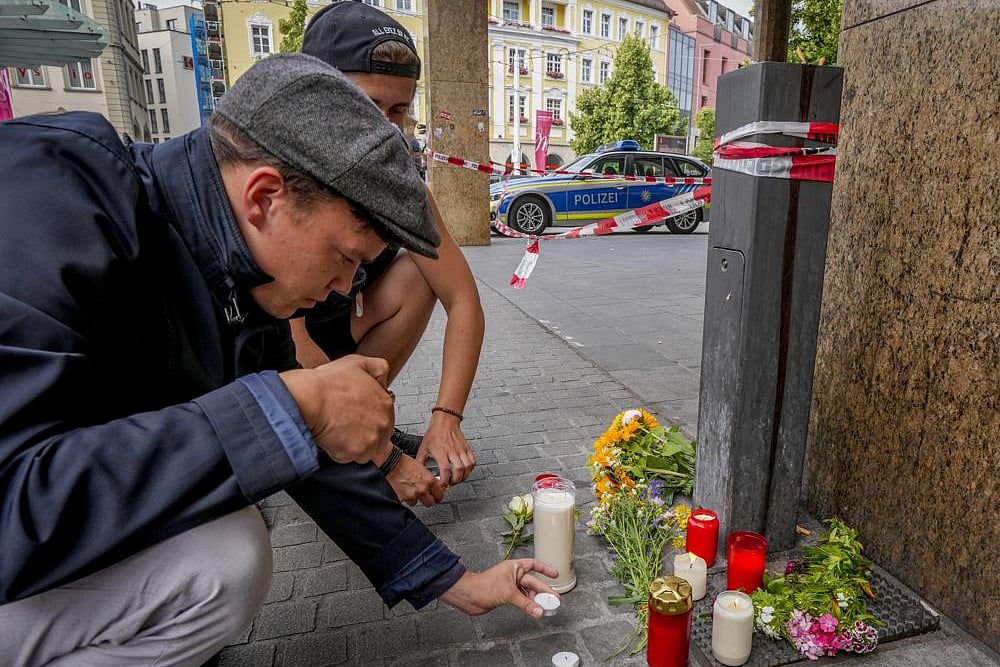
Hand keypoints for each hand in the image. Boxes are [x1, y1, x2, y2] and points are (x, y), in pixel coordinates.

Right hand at [280, 354, 392, 463]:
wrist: (310, 399)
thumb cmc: (328, 383)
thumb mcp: (358, 362)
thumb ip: (378, 368)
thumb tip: (383, 378)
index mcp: (385, 403)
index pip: (384, 419)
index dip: (367, 418)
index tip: (355, 416)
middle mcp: (383, 423)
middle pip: (377, 436)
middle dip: (362, 432)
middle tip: (345, 423)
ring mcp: (372, 439)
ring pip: (364, 449)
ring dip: (352, 444)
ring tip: (337, 429)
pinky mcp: (356, 452)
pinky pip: (349, 457)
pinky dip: (339, 451)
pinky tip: (332, 436)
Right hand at [386, 453, 444, 506]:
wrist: (390, 463)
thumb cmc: (403, 462)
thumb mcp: (421, 467)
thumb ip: (427, 478)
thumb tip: (431, 484)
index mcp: (429, 480)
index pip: (439, 494)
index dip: (438, 496)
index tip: (436, 497)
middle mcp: (422, 489)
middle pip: (430, 503)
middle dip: (427, 500)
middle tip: (424, 497)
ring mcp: (412, 495)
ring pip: (416, 502)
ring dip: (414, 498)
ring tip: (409, 490)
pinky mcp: (403, 499)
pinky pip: (406, 502)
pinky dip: (404, 498)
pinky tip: (402, 490)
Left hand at [417, 411, 475, 485]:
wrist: (445, 421)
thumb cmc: (434, 433)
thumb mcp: (424, 448)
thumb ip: (421, 462)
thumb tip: (419, 473)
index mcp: (441, 452)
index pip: (445, 470)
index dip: (445, 481)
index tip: (442, 485)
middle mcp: (452, 451)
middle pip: (458, 470)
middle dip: (455, 481)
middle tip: (451, 483)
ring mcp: (461, 450)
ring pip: (467, 467)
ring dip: (464, 476)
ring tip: (458, 479)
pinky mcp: (467, 448)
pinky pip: (473, 461)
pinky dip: (470, 469)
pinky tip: (465, 471)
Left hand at [438, 559, 558, 617]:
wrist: (469, 596)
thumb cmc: (484, 586)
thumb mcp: (509, 594)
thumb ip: (526, 603)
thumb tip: (539, 610)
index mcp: (514, 567)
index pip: (533, 564)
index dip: (545, 569)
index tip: (554, 574)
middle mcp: (512, 575)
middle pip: (532, 582)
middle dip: (543, 590)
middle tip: (553, 598)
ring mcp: (509, 586)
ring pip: (527, 592)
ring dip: (535, 599)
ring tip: (544, 606)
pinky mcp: (505, 596)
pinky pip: (521, 600)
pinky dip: (527, 605)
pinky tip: (533, 609)